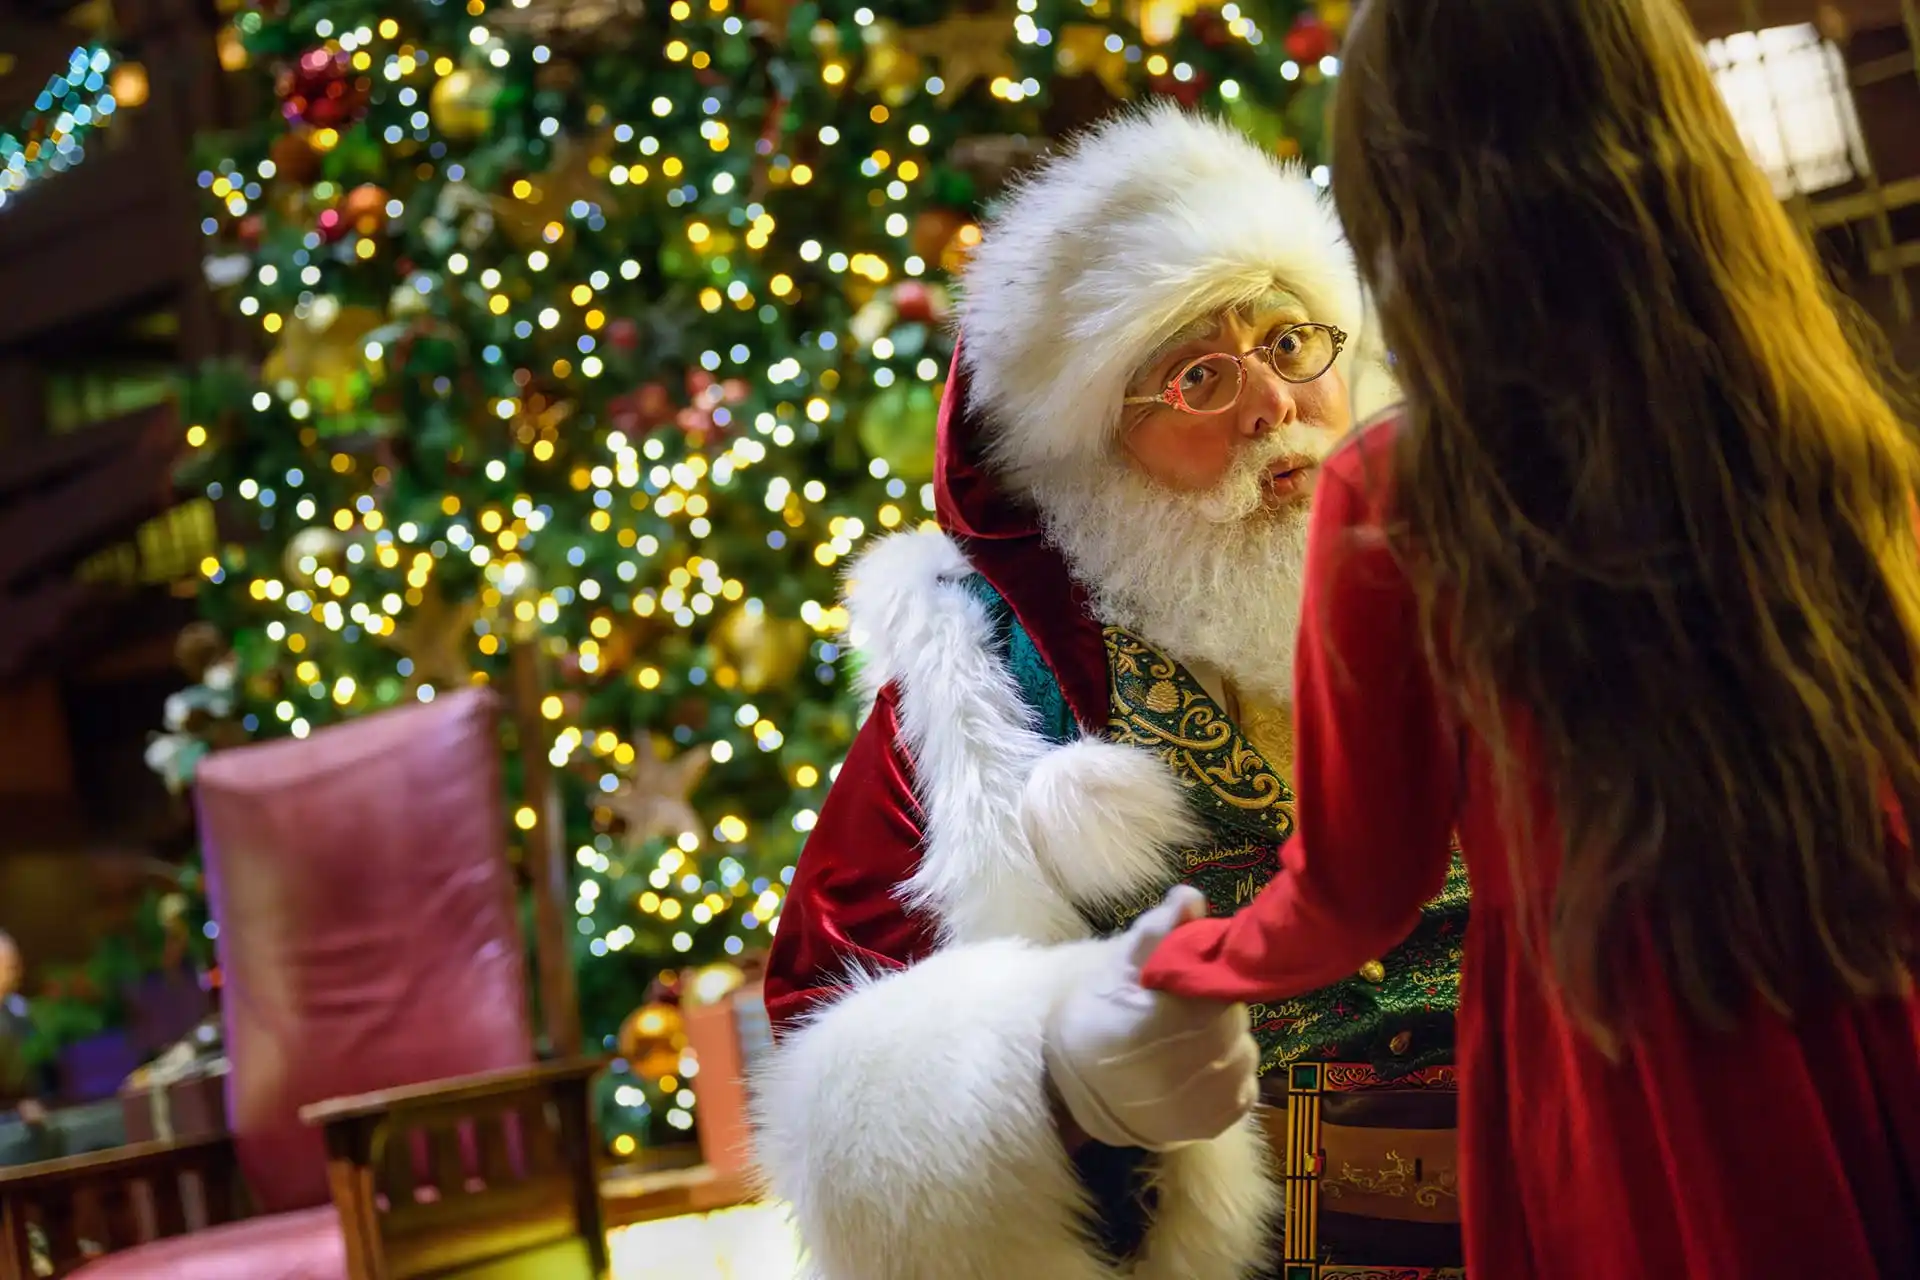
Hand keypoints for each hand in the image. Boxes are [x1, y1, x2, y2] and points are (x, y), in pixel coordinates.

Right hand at [1044, 886, 1259, 1151]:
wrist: (1076, 1090)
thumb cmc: (1095, 1018)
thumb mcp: (1116, 967)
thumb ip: (1156, 932)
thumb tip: (1189, 896)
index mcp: (1151, 1025)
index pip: (1212, 992)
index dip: (1206, 984)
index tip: (1188, 982)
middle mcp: (1180, 1071)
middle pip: (1231, 1022)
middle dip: (1217, 1009)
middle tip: (1189, 1008)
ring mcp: (1200, 1103)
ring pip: (1244, 1054)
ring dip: (1227, 1041)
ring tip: (1192, 1040)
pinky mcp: (1212, 1126)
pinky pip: (1245, 1088)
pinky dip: (1231, 1073)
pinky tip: (1201, 1067)